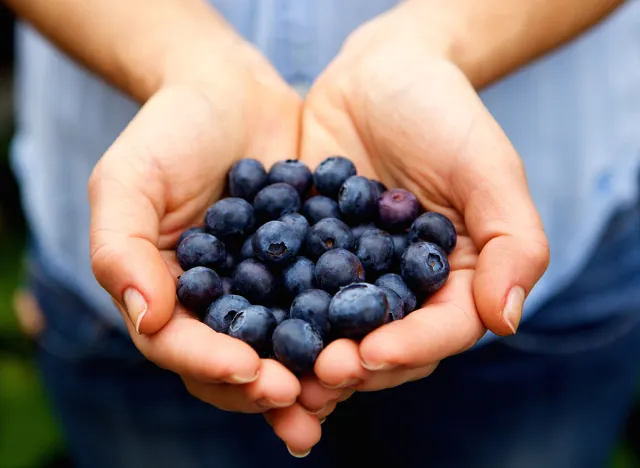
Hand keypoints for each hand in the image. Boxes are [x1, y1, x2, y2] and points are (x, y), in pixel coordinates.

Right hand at [88, 37, 319, 452]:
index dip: (213, 365)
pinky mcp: (308, 268)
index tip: (251, 371)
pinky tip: (377, 336)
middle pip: (236, 364)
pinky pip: (327, 303)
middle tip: (306, 400)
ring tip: (344, 387)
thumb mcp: (129, 180)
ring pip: (285, 346)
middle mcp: (219, 304)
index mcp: (169, 296)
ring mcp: (267, 290)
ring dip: (313, 375)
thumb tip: (147, 319)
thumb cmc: (170, 132)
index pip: (181, 347)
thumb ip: (122, 250)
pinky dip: (348, 325)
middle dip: (269, 388)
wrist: (231, 93)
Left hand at [296, 3, 548, 414]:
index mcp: (455, 281)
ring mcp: (351, 276)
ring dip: (307, 356)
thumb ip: (513, 242)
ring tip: (276, 371)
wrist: (380, 73)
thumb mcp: (488, 168)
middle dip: (352, 364)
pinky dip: (270, 311)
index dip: (410, 348)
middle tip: (318, 375)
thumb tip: (507, 320)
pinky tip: (243, 326)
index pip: (441, 330)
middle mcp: (403, 289)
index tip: (372, 355)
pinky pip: (289, 290)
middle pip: (384, 344)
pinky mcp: (307, 256)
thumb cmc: (445, 113)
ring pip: (333, 331)